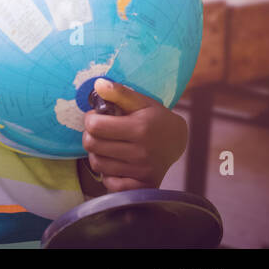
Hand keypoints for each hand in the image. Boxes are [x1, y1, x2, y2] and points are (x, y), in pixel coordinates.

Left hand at [82, 78, 188, 192]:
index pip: (95, 126)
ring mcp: (143, 170)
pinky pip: (110, 183)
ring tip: (107, 145)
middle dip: (90, 135)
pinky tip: (115, 163)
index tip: (97, 117)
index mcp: (140, 128)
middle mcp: (142, 152)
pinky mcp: (144, 184)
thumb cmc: (154, 118)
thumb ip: (120, 93)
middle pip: (92, 145)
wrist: (177, 142)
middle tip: (100, 131)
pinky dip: (107, 174)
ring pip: (97, 163)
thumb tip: (99, 84)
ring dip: (97, 153)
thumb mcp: (141, 102)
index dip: (90, 119)